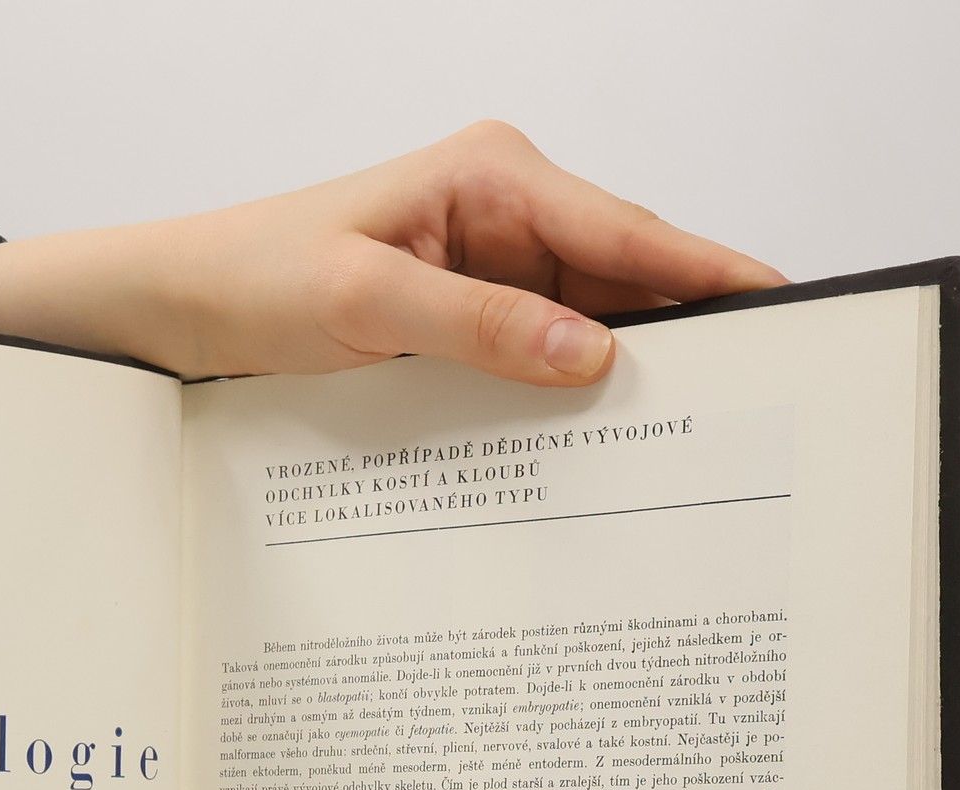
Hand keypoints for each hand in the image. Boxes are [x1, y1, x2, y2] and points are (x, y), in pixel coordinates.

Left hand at [0, 120, 782, 385]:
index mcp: (493, 177)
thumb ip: (480, 326)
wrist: (176, 308)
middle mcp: (503, 213)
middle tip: (749, 401)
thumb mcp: (365, 304)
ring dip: (624, 376)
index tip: (783, 308)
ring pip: (587, 325)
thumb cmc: (253, 279)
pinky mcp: (463, 319)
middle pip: (624, 279)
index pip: (628, 230)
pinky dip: (565, 395)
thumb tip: (591, 353)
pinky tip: (595, 441)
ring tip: (689, 437)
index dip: (712, 273)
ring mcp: (487, 269)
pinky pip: (537, 356)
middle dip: (682, 334)